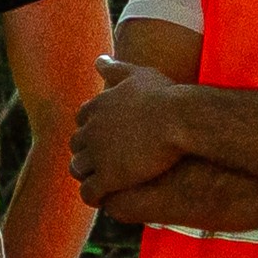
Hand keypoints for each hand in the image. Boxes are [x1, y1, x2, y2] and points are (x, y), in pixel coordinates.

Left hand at [65, 55, 191, 204]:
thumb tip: (99, 59)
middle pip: (77, 145)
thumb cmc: (165, 96)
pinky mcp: (108, 177)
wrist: (180, 120)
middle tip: (102, 161)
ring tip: (102, 182)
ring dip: (88, 175)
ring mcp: (97, 155)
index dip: (93, 129)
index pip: (82, 120)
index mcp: (96, 107)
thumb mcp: (138, 74)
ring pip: (78, 169)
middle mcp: (90, 130)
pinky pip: (89, 192)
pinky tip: (104, 198)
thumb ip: (116, 68)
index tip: (106, 136)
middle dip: (86, 152)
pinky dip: (93, 196)